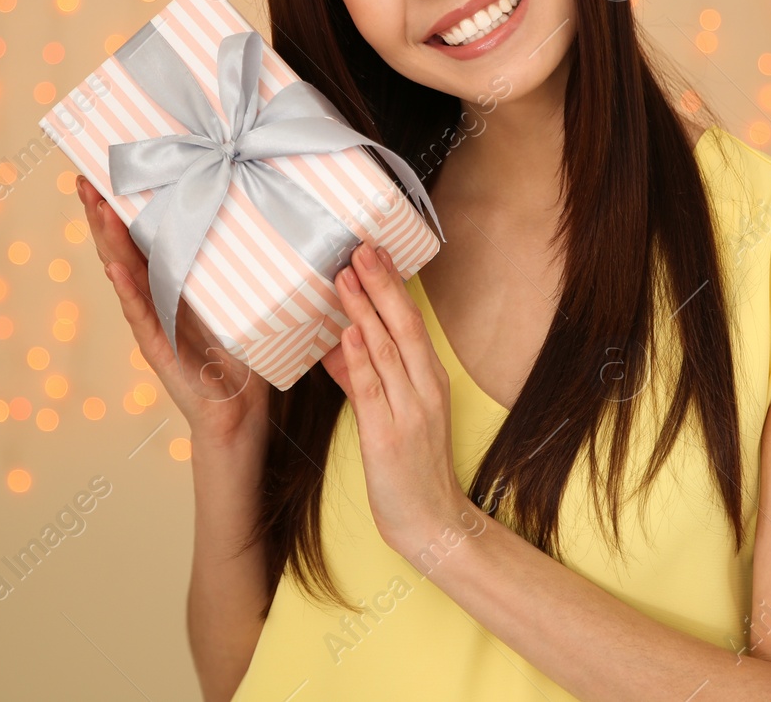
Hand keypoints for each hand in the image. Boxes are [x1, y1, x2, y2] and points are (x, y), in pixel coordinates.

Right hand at [77, 176, 269, 450]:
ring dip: (108, 241)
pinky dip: (127, 291)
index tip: (108, 170)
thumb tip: (254, 210)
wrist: (240, 407)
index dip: (122, 205)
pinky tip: (114, 270)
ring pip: (123, 274)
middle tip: (85, 177)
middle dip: (101, 212)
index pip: (139, 236)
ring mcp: (151, 321)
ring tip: (95, 207)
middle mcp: (154, 297)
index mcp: (170, 281)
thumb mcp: (237, 293)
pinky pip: (141, 314)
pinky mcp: (158, 347)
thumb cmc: (241, 348)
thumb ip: (232, 260)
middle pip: (120, 248)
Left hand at [321, 242, 473, 561]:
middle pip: (403, 327)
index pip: (410, 324)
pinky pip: (372, 391)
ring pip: (387, 350)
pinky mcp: (388, 436)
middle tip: (362, 248)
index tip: (374, 253)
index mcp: (430, 381)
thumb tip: (338, 343)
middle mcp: (424, 390)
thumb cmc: (411, 470)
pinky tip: (349, 334)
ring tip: (346, 277)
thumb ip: (364, 378)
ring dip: (365, 311)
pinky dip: (360, 360)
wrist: (432, 522)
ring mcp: (409, 412)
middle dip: (381, 285)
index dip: (392, 287)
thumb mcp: (391, 415)